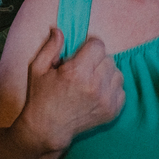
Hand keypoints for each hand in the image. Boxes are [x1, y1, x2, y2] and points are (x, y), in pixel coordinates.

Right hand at [19, 28, 124, 152]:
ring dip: (105, 73)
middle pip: (108, 58)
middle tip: (81, 68)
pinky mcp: (113, 110)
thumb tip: (58, 30)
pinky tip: (95, 92)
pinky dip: (110, 88)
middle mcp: (94, 85)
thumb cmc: (40, 96)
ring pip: (117, 72)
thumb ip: (50, 47)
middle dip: (95, 59)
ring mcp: (106, 99)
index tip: (81, 52)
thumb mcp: (37, 69)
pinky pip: (121, 89)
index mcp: (75, 72)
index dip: (88, 46)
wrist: (49, 128)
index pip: (97, 45)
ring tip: (89, 80)